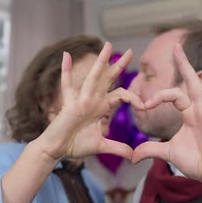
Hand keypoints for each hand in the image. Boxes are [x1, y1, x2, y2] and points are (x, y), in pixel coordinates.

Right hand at [35, 43, 144, 160]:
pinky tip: (66, 55)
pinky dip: (66, 71)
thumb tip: (133, 157)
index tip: (145, 107)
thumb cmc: (75, 145)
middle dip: (119, 65)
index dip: (134, 98)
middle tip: (131, 51)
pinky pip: (67, 85)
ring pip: (94, 77)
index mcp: (100, 107)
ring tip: (108, 45)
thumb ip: (117, 148)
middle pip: (109, 79)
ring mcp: (81, 100)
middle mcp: (92, 100)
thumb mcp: (101, 146)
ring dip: (101, 61)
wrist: (57, 149)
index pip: (121, 95)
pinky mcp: (70, 104)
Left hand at [132, 44, 201, 199]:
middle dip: (184, 64)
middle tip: (177, 46)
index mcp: (190, 115)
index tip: (144, 104)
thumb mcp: (169, 153)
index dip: (159, 96)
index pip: (174, 96)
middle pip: (193, 81)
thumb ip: (151, 150)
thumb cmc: (197, 163)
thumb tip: (132, 156)